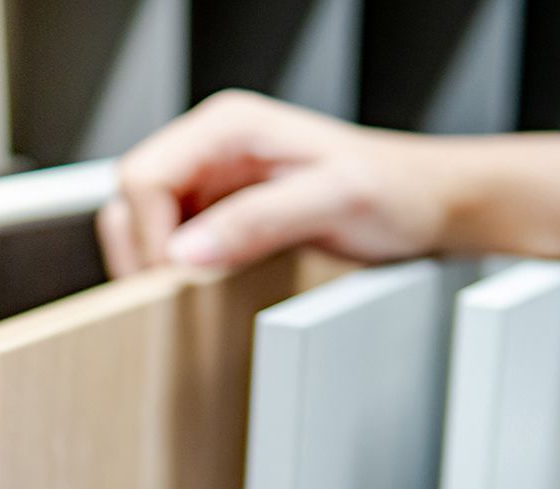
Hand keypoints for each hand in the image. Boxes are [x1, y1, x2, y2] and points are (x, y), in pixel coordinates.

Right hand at [97, 91, 447, 275]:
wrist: (428, 202)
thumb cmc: (394, 189)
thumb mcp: (331, 201)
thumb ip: (256, 221)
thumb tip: (187, 252)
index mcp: (229, 125)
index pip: (143, 176)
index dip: (151, 236)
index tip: (179, 278)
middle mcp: (212, 146)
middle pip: (131, 200)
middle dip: (145, 252)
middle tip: (181, 292)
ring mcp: (212, 179)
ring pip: (141, 223)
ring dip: (157, 263)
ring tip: (196, 290)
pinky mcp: (219, 212)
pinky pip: (169, 241)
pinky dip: (176, 271)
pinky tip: (209, 285)